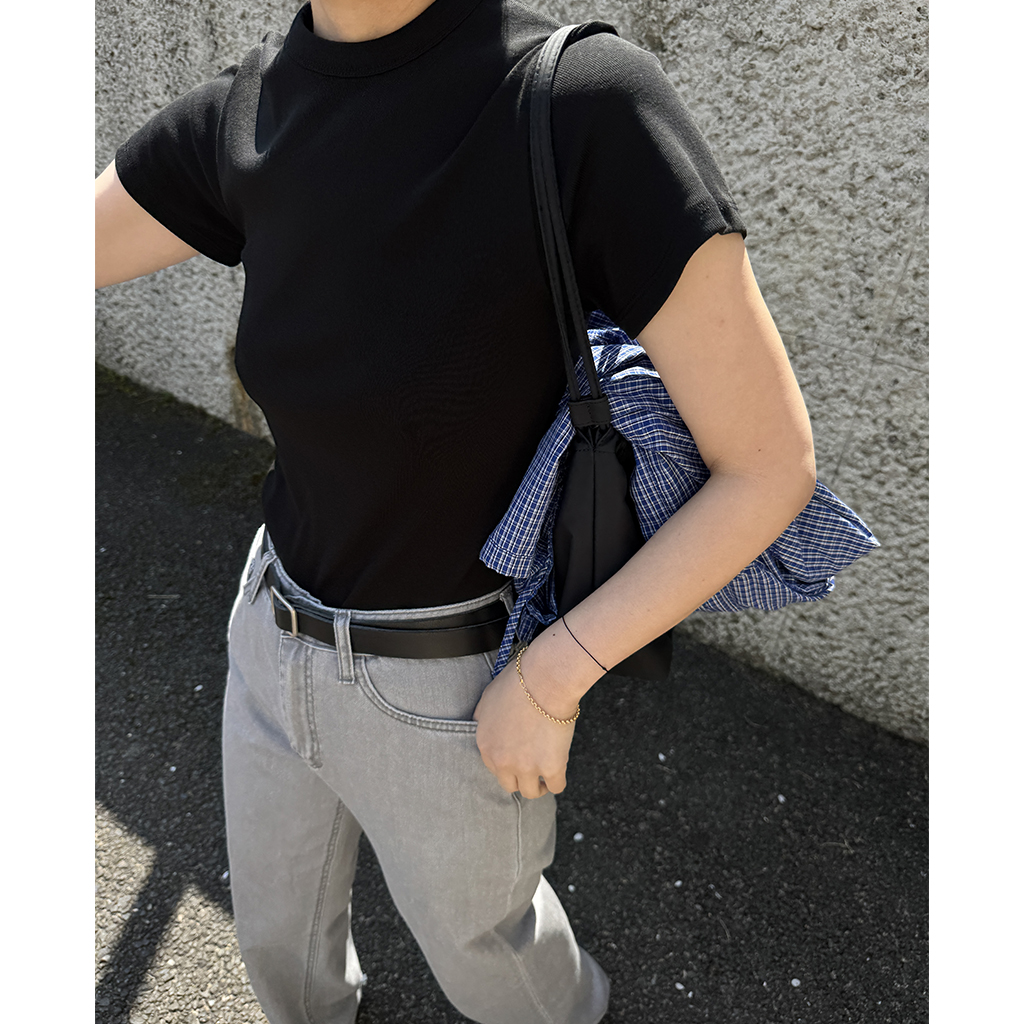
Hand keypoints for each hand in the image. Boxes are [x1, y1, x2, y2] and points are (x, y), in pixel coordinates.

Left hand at [472, 652, 577, 798]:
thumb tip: (483, 725)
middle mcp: (502, 761)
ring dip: (538, 786)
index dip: (507, 764)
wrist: (544, 680)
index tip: (516, 760)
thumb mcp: (488, 698)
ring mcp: (526, 767)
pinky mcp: (550, 768)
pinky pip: (556, 787)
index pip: (493, 768)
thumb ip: (482, 718)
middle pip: (509, 785)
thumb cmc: (518, 682)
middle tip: (531, 770)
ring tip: (545, 778)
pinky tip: (559, 771)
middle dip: (520, 778)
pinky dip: (558, 781)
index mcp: (485, 745)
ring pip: (531, 792)